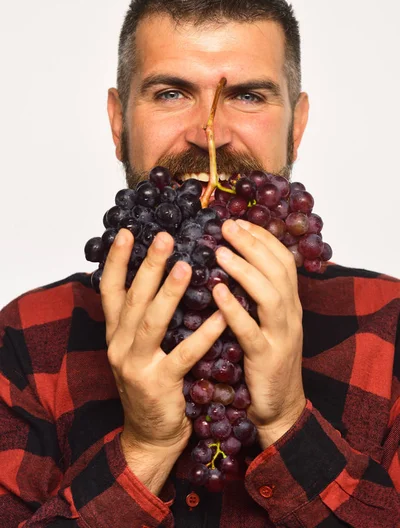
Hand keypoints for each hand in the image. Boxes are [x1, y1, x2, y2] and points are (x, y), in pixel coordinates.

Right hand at [100, 228, 226, 455]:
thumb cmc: (151, 382)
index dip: (117, 260)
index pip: (109, 290)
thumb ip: (143, 316)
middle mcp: (119, 345)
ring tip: (186, 266)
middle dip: (148, 266)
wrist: (151, 434)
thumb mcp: (138, 347)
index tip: (127, 232)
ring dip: (169, 293)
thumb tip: (159, 276)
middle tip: (165, 238)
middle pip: (133, 298)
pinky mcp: (159, 384)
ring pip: (152, 322)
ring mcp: (136, 365)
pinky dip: (203, 334)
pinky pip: (184, 354)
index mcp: (116, 333)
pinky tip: (220, 314)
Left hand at [212, 219, 305, 447]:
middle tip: (227, 227)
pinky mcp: (266, 359)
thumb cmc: (265, 360)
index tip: (239, 222)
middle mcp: (290, 315)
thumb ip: (256, 294)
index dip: (262, 238)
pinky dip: (234, 310)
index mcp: (289, 303)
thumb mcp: (266, 322)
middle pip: (278, 271)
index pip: (282, 261)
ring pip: (270, 296)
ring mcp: (280, 336)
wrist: (279, 408)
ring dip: (245, 270)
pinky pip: (251, 331)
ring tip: (220, 252)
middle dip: (253, 245)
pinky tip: (217, 293)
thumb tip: (232, 261)